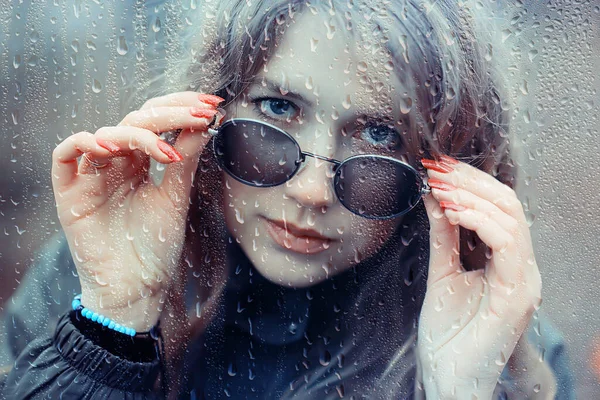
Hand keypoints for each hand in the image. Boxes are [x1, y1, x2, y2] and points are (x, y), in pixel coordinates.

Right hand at [51, 92, 222, 329]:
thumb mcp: (176, 196)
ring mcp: (92, 175)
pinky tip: (112, 148)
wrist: (136, 288)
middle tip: (200, 114)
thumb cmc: (155, 247)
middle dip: (170, 115)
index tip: (212, 104)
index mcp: (139, 162)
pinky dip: (84, 144)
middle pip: (136, 121)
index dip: (180, 107)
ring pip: (107, 134)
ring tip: (164, 150)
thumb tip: (207, 120)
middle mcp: (115, 163)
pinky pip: (65, 155)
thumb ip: (185, 159)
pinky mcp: (69, 193)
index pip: (155, 120)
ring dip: (136, 133)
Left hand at [417, 156, 541, 397]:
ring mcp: (524, 281)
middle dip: (470, 181)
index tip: (439, 166)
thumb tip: (434, 197)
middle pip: (509, 205)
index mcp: (507, 263)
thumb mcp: (442, 273)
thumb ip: (442, 237)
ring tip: (440, 187)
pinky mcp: (516, 295)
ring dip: (472, 196)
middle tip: (437, 168)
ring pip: (512, 218)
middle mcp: (522, 268)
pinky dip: (480, 221)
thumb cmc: (447, 334)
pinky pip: (508, 244)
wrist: (448, 378)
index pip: (499, 208)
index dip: (471, 181)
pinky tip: (453, 211)